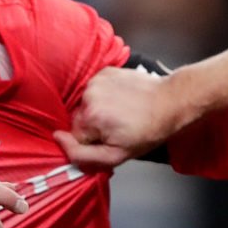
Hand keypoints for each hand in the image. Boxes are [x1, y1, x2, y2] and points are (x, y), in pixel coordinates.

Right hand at [57, 65, 180, 171]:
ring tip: (121, 114)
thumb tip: (58, 139)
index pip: (74, 137)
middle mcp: (88, 96)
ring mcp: (96, 80)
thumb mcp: (116, 156)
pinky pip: (95, 90)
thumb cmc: (147, 132)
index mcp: (89, 117)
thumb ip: (81, 154)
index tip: (110, 140)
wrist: (170, 102)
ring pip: (86, 104)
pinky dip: (104, 96)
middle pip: (79, 119)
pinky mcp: (104, 72)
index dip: (92, 143)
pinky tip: (121, 101)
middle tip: (118, 128)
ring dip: (99, 111)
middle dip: (94, 127)